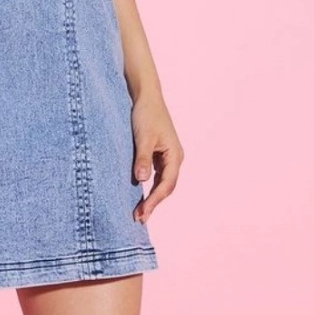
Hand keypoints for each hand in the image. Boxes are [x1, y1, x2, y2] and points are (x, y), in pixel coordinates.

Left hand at [131, 92, 183, 222]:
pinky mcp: (159, 153)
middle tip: (138, 218)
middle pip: (166, 187)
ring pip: (162, 182)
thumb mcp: (143, 137)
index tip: (142, 213)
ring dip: (152, 197)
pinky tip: (139, 193)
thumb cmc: (146, 114)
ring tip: (139, 211)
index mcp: (175, 155)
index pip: (166, 185)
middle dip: (153, 203)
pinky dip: (149, 185)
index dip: (154, 201)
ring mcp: (167, 156)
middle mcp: (174, 158)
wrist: (146, 96)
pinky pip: (156, 174)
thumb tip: (141, 181)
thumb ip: (143, 158)